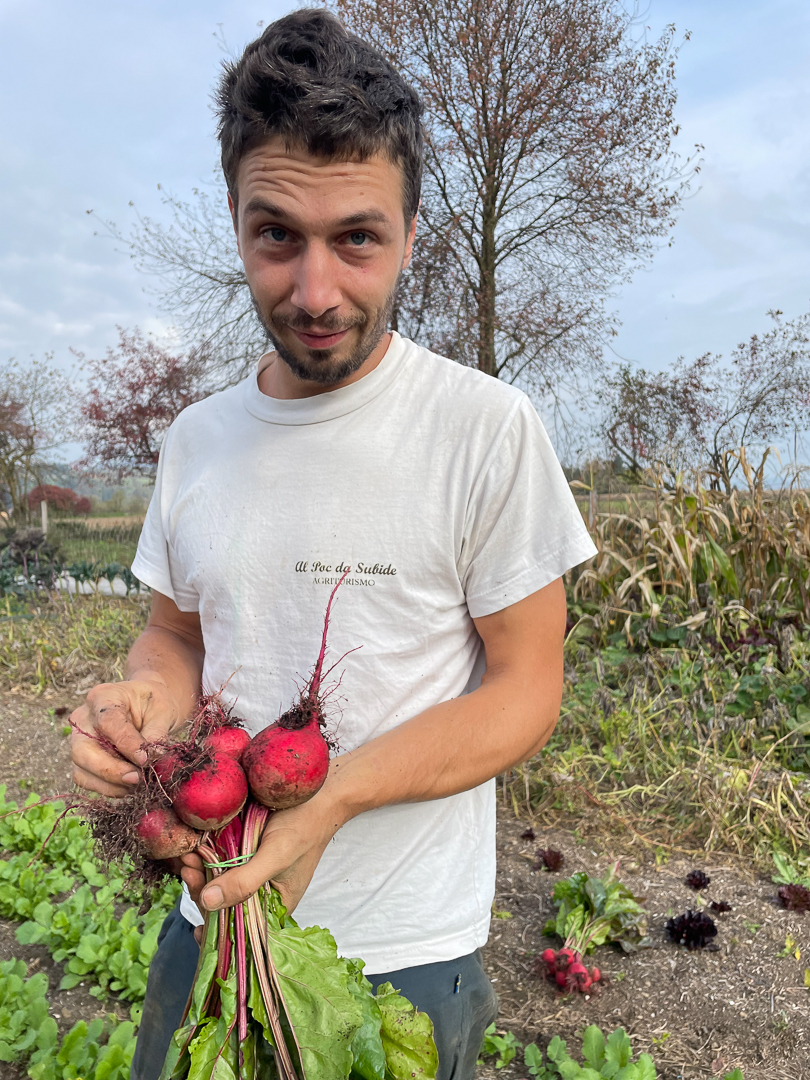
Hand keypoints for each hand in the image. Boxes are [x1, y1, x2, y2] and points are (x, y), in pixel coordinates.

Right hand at [71, 678, 184, 796]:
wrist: (147, 708)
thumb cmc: (153, 705)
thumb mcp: (163, 712)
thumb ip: (156, 734)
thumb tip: (151, 760)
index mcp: (103, 697)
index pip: (108, 723)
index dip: (126, 744)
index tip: (146, 760)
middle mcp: (83, 719)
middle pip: (84, 751)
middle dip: (111, 770)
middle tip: (139, 779)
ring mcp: (78, 741)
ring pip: (82, 770)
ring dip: (111, 784)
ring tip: (139, 783)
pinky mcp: (81, 760)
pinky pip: (87, 780)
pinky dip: (108, 788)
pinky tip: (130, 786)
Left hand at [179, 787, 345, 915]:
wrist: (317, 792)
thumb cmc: (305, 826)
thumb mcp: (276, 856)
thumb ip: (245, 882)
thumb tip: (207, 903)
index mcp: (274, 905)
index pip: (240, 928)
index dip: (217, 928)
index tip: (196, 925)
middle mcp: (260, 892)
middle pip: (224, 905)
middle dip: (202, 892)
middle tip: (187, 870)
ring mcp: (250, 871)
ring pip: (218, 884)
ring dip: (199, 874)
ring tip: (186, 857)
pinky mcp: (243, 852)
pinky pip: (220, 862)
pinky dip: (205, 859)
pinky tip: (194, 851)